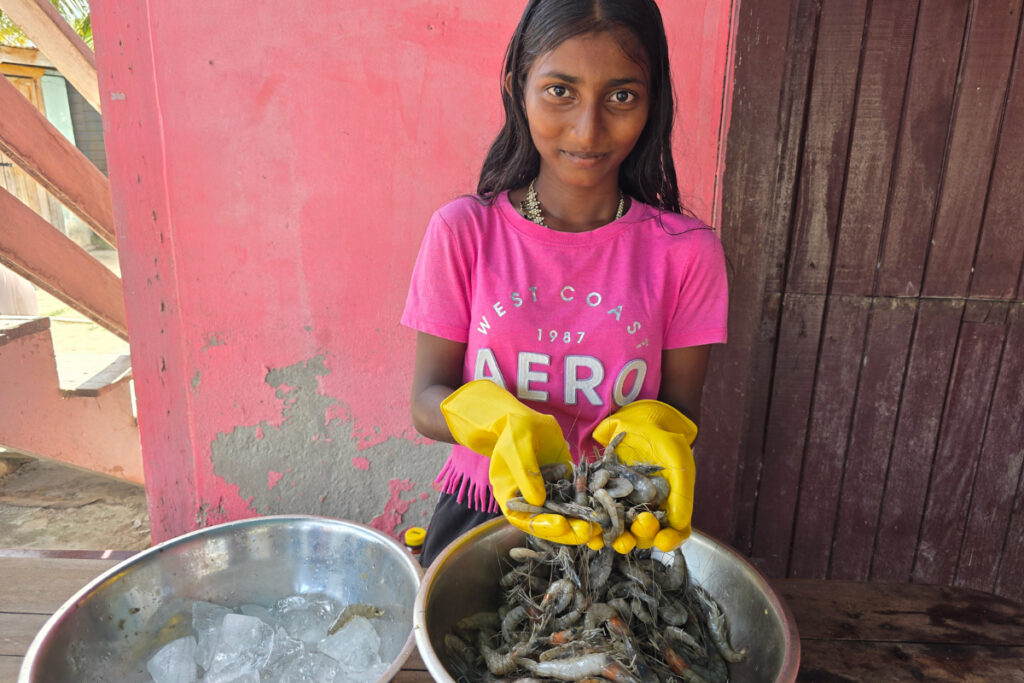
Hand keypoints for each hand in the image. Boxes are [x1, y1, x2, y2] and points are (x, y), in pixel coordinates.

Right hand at [441, 380, 596, 544]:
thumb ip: (526, 473)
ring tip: (599, 525)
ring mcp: (549, 493)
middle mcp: (531, 502)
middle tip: (587, 531)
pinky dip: (591, 501)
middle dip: (568, 529)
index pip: (525, 520)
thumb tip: (538, 501)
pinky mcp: (565, 484)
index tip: (561, 526)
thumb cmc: (514, 431)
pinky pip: (578, 496)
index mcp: (511, 498)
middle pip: (549, 522)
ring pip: (566, 513)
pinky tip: (605, 504)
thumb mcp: (517, 448)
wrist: (526, 419)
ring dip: (582, 520)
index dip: (543, 525)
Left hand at [592, 400, 697, 551]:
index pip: (672, 533)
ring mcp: (622, 504)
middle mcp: (644, 511)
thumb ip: (680, 491)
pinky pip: (596, 508)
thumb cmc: (666, 442)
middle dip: (634, 537)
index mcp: (668, 508)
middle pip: (641, 535)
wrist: (642, 421)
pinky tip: (585, 519)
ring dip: (607, 535)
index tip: (662, 541)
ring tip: (600, 538)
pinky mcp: (602, 494)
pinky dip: (589, 515)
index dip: (668, 540)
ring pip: (616, 527)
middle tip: (629, 535)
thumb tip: (679, 523)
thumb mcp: (679, 461)